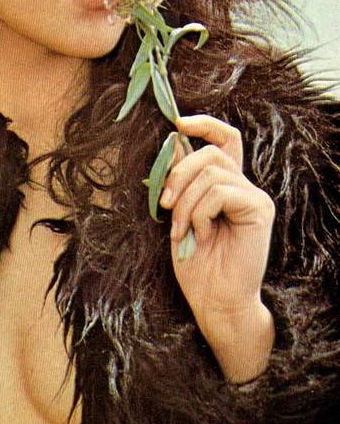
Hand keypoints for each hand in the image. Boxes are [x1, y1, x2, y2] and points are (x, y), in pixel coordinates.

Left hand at [159, 114, 275, 381]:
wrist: (215, 299)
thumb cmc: (196, 263)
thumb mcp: (180, 214)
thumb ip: (181, 181)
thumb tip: (173, 142)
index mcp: (226, 184)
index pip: (225, 137)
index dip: (204, 124)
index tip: (177, 124)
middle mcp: (244, 186)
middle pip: (210, 152)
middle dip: (178, 173)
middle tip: (165, 205)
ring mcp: (254, 196)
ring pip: (211, 172)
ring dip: (185, 201)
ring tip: (182, 230)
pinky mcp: (259, 209)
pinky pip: (220, 192)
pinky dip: (200, 213)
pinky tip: (201, 236)